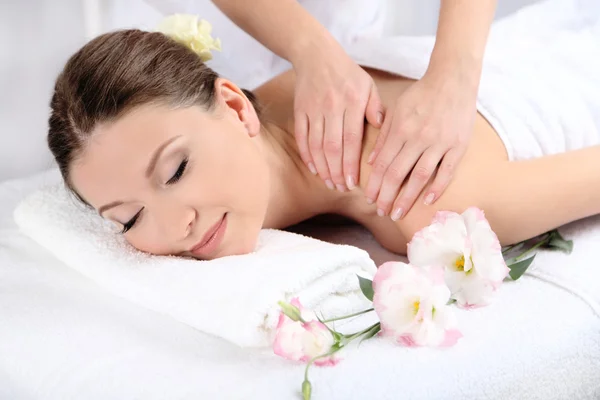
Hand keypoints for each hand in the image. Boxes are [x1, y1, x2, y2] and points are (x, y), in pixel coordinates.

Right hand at [293, 44, 383, 190]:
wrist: (316, 55)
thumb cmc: (348, 73)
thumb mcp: (368, 85)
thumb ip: (375, 107)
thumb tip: (381, 127)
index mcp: (351, 102)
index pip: (351, 140)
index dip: (351, 165)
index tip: (353, 183)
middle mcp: (331, 107)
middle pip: (332, 147)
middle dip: (336, 172)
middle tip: (341, 188)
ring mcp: (313, 109)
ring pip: (316, 145)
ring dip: (322, 168)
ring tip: (329, 183)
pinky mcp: (300, 110)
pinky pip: (302, 137)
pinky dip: (306, 155)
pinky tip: (313, 169)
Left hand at [365, 70, 477, 219]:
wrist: (453, 79)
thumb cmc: (421, 94)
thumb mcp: (396, 110)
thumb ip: (384, 135)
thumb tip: (371, 162)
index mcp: (400, 129)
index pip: (383, 164)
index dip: (375, 185)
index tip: (370, 200)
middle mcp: (418, 138)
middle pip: (398, 174)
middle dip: (387, 197)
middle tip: (382, 213)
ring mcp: (440, 143)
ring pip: (420, 177)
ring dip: (407, 198)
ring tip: (399, 213)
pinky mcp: (458, 145)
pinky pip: (447, 171)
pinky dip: (437, 187)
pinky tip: (427, 201)